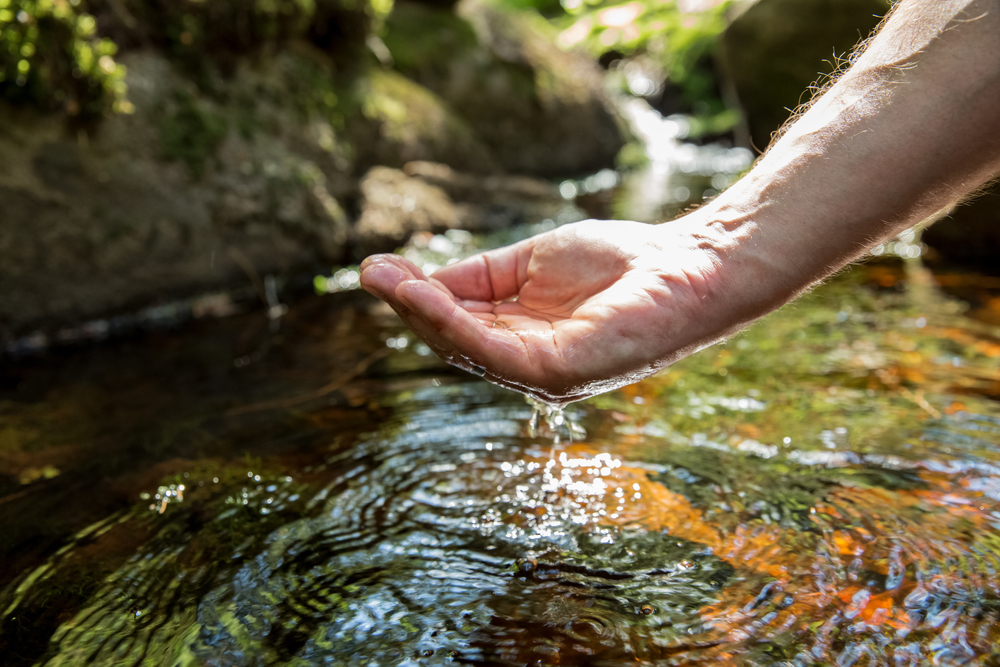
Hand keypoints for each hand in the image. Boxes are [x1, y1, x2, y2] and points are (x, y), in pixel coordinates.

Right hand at [360, 218, 746, 403]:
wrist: (686, 264)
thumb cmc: (622, 261)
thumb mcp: (532, 262)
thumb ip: (481, 275)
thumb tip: (421, 278)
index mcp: (521, 338)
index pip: (459, 323)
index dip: (420, 296)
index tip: (382, 267)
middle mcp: (526, 363)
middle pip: (453, 340)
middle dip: (410, 306)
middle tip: (371, 272)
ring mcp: (541, 374)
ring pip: (465, 350)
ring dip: (422, 315)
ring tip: (388, 281)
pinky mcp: (557, 374)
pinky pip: (492, 352)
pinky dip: (454, 324)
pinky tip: (426, 294)